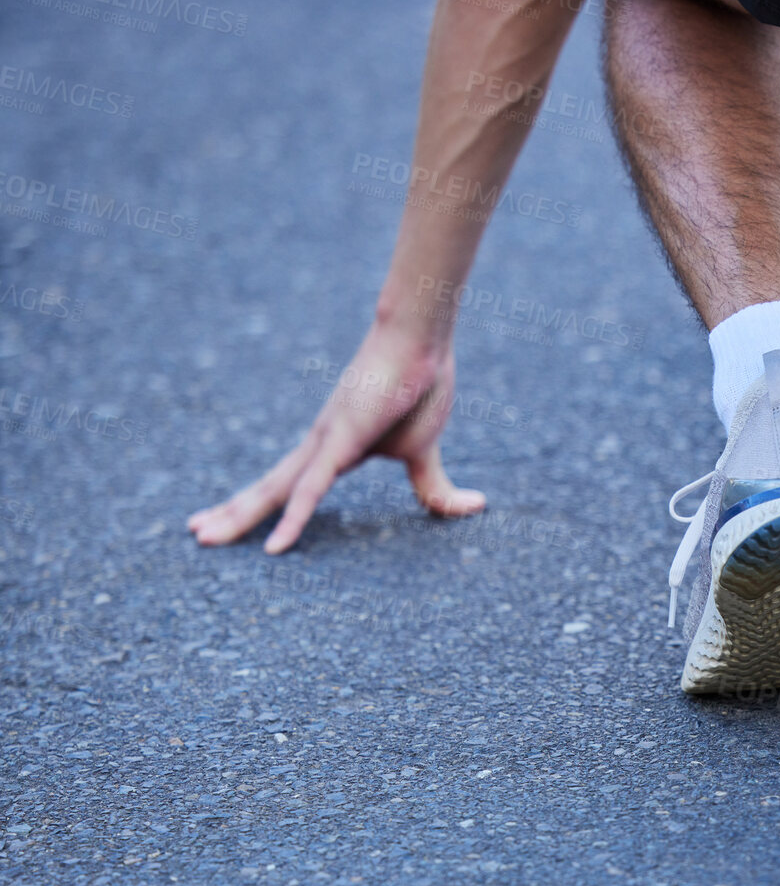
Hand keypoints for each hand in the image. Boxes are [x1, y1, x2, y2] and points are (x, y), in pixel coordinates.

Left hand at [188, 324, 485, 552]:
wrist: (418, 339)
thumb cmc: (420, 384)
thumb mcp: (426, 451)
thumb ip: (436, 487)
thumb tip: (476, 506)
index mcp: (334, 448)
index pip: (291, 483)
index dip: (264, 502)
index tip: (233, 517)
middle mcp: (318, 446)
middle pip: (267, 486)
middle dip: (232, 512)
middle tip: (196, 533)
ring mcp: (325, 443)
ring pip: (273, 490)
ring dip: (237, 515)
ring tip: (200, 536)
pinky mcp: (339, 441)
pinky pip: (311, 490)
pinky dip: (293, 520)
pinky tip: (275, 546)